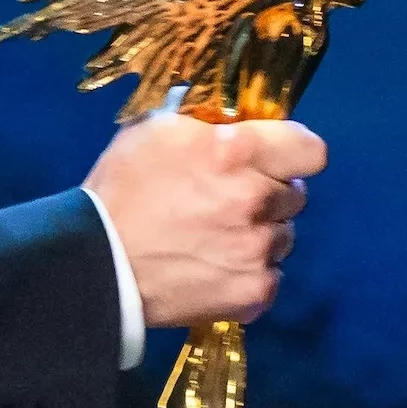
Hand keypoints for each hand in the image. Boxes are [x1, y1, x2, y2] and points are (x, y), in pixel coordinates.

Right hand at [83, 112, 324, 329]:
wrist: (96, 265)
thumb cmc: (120, 192)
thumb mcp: (156, 131)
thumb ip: (206, 121)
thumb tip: (234, 116)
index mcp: (237, 152)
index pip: (310, 150)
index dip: (294, 153)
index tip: (277, 159)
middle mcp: (256, 200)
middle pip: (295, 193)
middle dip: (270, 193)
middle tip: (232, 199)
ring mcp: (258, 249)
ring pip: (284, 236)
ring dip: (262, 233)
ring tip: (218, 236)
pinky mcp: (253, 291)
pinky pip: (271, 276)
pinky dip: (251, 273)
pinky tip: (217, 267)